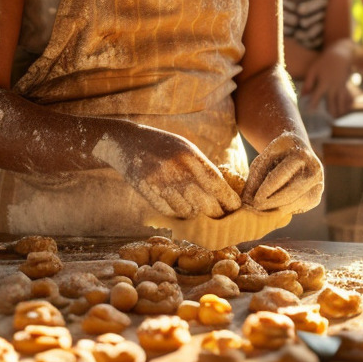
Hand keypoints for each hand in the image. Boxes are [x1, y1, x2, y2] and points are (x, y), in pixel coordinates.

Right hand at [92, 128, 241, 219]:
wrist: (126, 142)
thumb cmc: (162, 145)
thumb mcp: (185, 148)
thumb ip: (202, 168)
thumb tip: (224, 193)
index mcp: (190, 155)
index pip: (217, 184)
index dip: (229, 200)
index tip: (236, 209)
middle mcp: (177, 169)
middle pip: (205, 203)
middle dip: (217, 215)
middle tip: (222, 219)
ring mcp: (161, 182)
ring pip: (188, 212)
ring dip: (196, 216)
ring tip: (201, 216)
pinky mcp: (147, 192)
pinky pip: (170, 213)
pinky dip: (178, 215)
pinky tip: (181, 212)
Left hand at [243, 132, 323, 214]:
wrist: (298, 151)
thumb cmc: (277, 156)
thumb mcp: (264, 159)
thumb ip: (256, 177)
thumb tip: (248, 201)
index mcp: (300, 154)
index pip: (282, 175)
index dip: (267, 189)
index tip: (254, 201)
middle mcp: (315, 170)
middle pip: (292, 192)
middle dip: (272, 203)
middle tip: (256, 209)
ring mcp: (318, 184)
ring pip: (296, 203)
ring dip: (277, 209)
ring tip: (262, 210)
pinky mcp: (316, 198)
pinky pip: (299, 208)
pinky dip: (285, 210)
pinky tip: (274, 207)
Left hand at [300, 47, 356, 116]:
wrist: (339, 56)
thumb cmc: (323, 63)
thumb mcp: (313, 70)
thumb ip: (308, 82)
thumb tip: (303, 94)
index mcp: (324, 83)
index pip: (317, 96)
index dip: (313, 104)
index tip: (310, 112)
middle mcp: (333, 86)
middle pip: (332, 102)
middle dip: (329, 111)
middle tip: (327, 120)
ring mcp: (341, 87)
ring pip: (341, 101)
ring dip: (339, 110)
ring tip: (335, 118)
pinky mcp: (345, 86)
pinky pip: (348, 97)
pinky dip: (347, 104)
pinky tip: (346, 110)